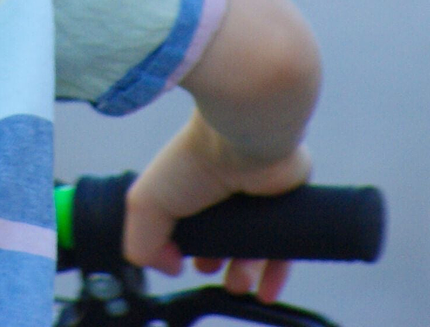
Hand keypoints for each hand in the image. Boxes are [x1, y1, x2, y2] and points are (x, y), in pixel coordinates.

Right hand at [122, 110, 312, 304]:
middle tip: (211, 269)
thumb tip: (170, 267)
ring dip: (245, 273)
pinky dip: (276, 271)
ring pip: (254, 247)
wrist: (245, 140)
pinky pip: (286, 246)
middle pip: (222, 238)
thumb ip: (143, 241)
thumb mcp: (146, 203)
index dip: (185, 248)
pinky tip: (265, 288)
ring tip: (238, 282)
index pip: (189, 224)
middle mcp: (224, 191)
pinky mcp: (286, 206)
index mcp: (191, 185)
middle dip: (215, 263)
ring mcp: (256, 199)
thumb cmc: (194, 160)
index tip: (181, 262)